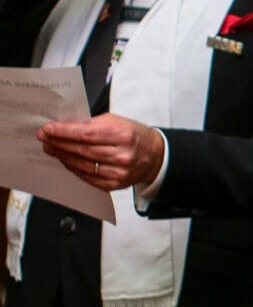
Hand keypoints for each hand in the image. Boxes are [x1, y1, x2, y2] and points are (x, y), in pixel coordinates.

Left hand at [37, 113, 164, 190]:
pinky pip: (87, 177)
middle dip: (59, 143)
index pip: (87, 134)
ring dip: (63, 156)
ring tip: (51, 148)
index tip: (48, 129)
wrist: (153, 155)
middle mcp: (122, 155)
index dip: (64, 132)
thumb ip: (92, 124)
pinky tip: (65, 160)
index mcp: (123, 135)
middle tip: (45, 138)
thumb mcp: (117, 121)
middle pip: (82, 150)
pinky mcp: (113, 185)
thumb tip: (66, 127)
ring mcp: (118, 173)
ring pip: (82, 165)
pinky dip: (73, 168)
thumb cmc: (134, 135)